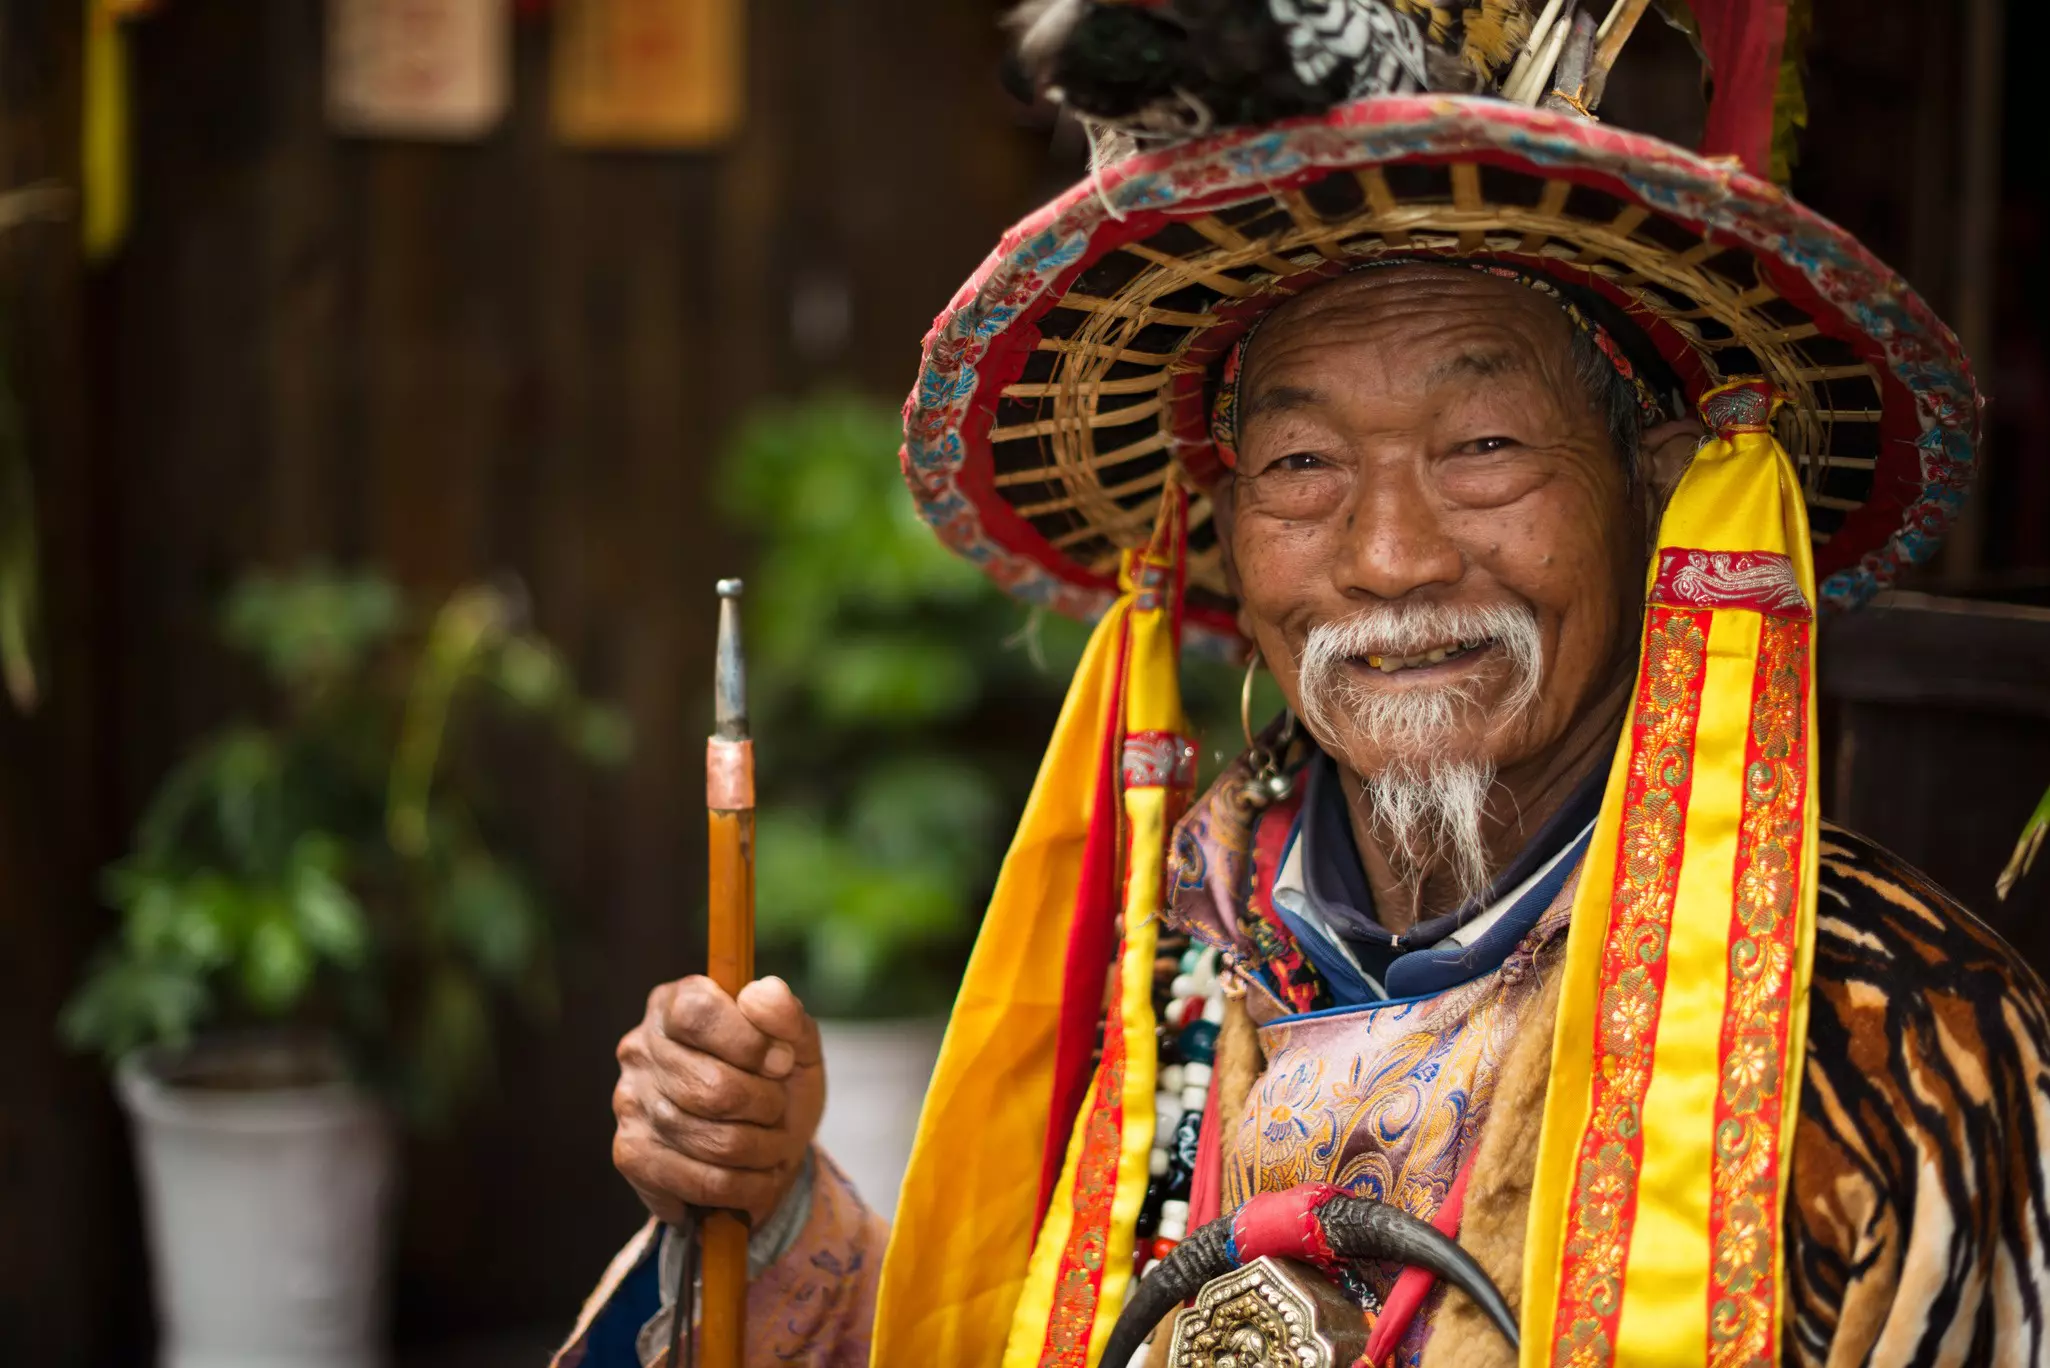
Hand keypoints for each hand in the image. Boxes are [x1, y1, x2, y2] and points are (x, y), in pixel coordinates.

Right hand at [612, 974, 824, 1226]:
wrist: (768, 1147)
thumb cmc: (776, 1084)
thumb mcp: (797, 1044)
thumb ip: (786, 1015)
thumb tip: (759, 994)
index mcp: (674, 1003)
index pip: (699, 1014)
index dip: (749, 1043)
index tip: (782, 1061)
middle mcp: (640, 1049)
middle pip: (713, 1087)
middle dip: (767, 1106)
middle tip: (778, 1109)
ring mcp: (630, 1103)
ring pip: (714, 1141)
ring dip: (763, 1150)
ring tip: (772, 1144)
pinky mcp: (631, 1155)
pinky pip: (703, 1182)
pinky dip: (746, 1187)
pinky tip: (753, 1176)